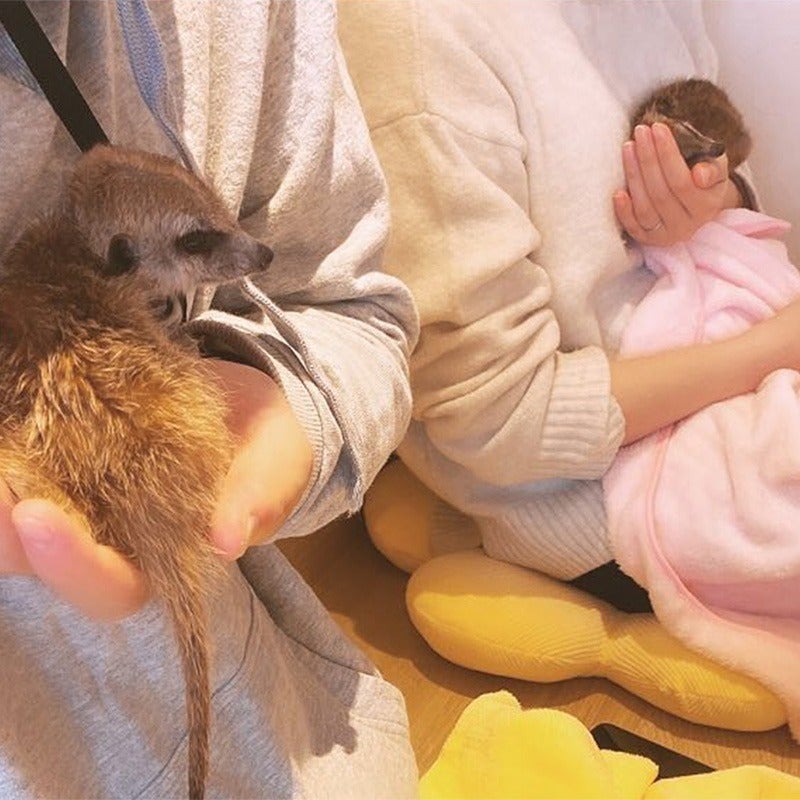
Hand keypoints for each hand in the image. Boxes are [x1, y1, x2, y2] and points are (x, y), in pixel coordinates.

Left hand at [0, 360, 312, 616]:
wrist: (247, 409)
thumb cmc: (268, 450)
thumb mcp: (276, 468)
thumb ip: (259, 499)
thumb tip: (225, 540)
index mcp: (164, 561)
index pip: (111, 586)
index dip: (71, 566)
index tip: (38, 519)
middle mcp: (111, 540)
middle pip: (40, 560)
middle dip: (3, 534)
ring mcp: (82, 501)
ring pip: (15, 521)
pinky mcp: (65, 460)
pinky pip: (19, 465)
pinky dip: (4, 451)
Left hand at [614, 122, 740, 246]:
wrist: (697, 206)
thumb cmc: (705, 181)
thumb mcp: (717, 169)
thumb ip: (713, 169)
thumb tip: (699, 174)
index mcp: (706, 207)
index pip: (682, 181)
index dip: (667, 154)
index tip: (657, 128)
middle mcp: (686, 226)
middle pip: (660, 193)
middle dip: (648, 159)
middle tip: (640, 132)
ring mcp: (666, 236)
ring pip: (644, 208)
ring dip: (633, 176)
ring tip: (629, 148)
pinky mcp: (648, 241)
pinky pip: (633, 227)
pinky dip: (623, 211)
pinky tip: (617, 192)